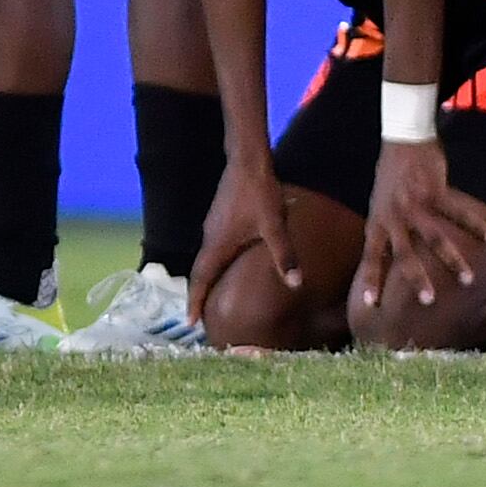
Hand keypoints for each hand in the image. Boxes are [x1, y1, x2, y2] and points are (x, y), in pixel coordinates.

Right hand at [197, 155, 294, 320]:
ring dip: (206, 278)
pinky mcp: (218, 218)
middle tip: (200, 317)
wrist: (247, 161)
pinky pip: (212, 247)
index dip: (194, 303)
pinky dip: (214, 263)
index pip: (200, 281)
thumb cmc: (259, 194)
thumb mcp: (274, 226)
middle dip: (199, 296)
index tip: (189, 325)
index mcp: (217, 246)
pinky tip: (227, 263)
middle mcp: (208, 239)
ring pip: (205, 259)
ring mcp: (211, 227)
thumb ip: (285, 255)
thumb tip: (296, 284)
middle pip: (199, 273)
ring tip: (212, 295)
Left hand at [353, 134, 485, 325]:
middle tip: (428, 301)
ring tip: (468, 280)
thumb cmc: (389, 175)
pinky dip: (475, 225)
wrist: (402, 139)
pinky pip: (458, 212)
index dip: (371, 280)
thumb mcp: (378, 206)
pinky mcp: (435, 191)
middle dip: (417, 279)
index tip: (370, 304)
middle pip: (405, 254)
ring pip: (435, 239)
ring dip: (452, 261)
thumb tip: (385, 255)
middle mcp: (394, 217)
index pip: (371, 257)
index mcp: (377, 222)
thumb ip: (383, 229)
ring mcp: (415, 205)